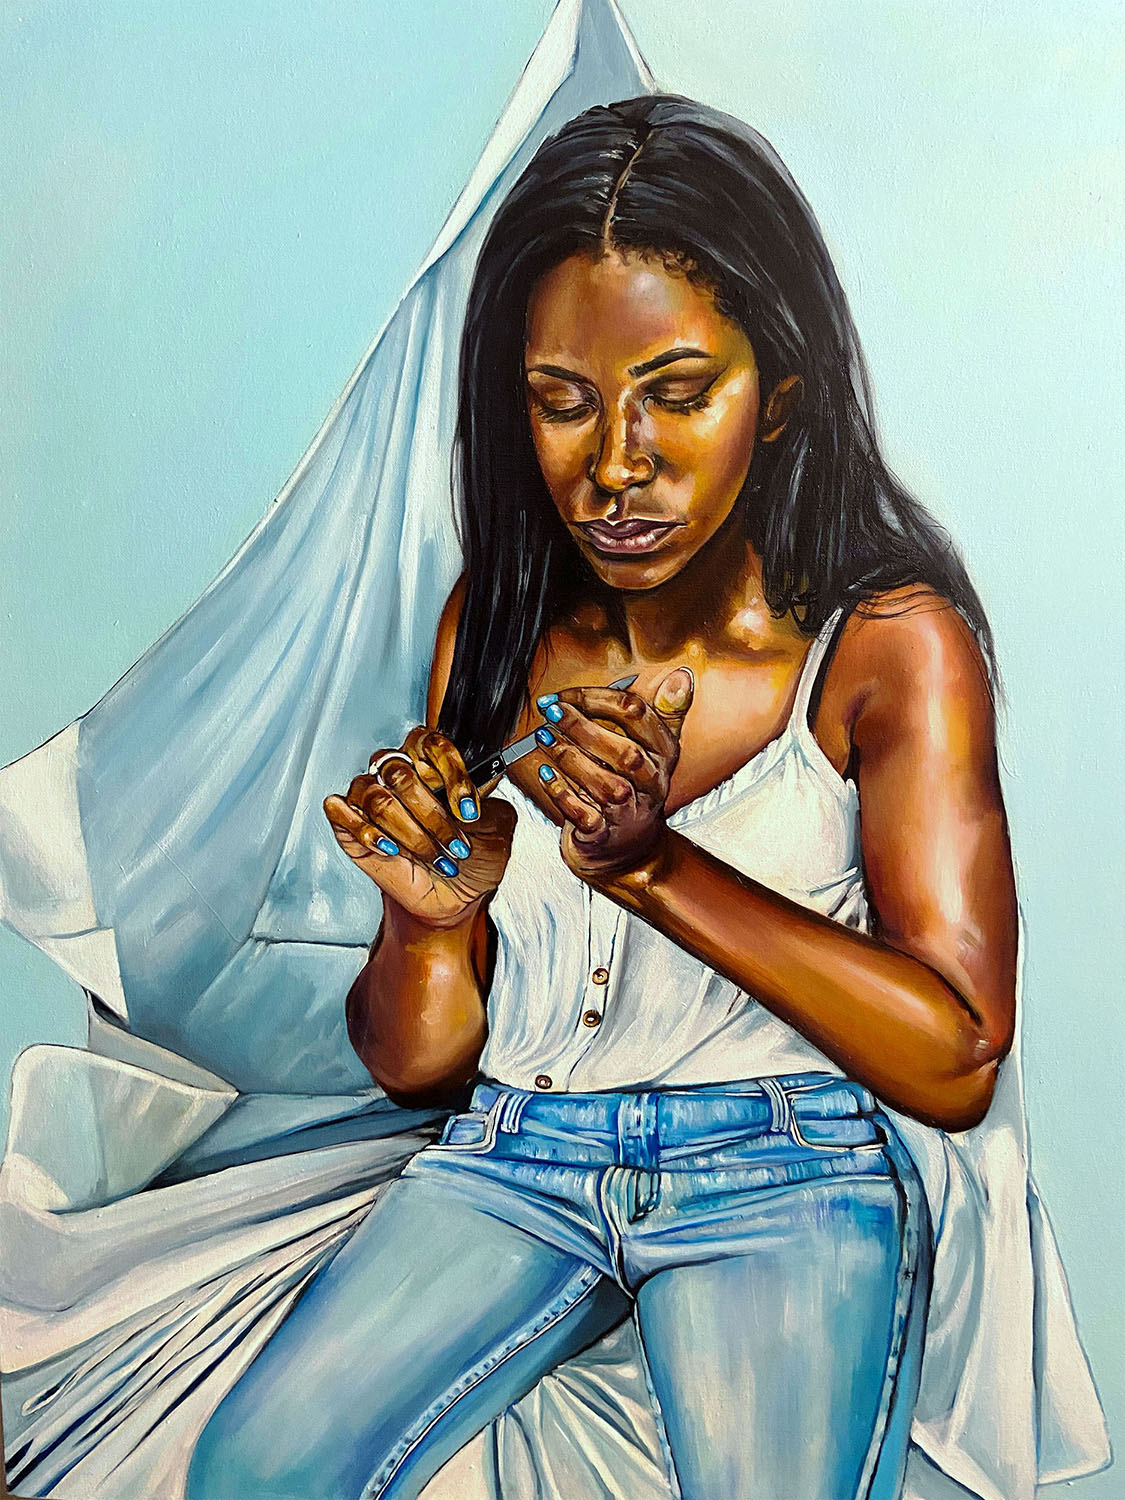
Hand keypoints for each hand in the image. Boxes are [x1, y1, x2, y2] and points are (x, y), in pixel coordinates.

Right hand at [323, 726, 516, 929]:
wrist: (456, 898)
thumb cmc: (473, 859)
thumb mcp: (499, 831)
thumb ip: (490, 808)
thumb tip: (467, 804)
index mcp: (433, 765)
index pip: (431, 743)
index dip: (451, 773)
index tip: (469, 810)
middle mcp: (399, 775)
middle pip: (401, 773)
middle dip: (433, 816)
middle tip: (455, 844)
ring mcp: (372, 798)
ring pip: (377, 798)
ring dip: (410, 834)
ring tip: (431, 855)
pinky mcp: (349, 824)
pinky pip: (341, 811)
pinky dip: (367, 832)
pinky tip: (390, 849)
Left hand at [529, 668, 693, 882]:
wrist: (628, 846)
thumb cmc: (635, 785)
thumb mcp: (654, 749)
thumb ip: (664, 712)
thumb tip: (682, 676)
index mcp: (664, 753)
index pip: (638, 716)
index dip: (599, 699)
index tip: (565, 695)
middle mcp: (652, 782)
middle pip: (626, 754)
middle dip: (585, 728)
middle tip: (552, 712)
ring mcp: (630, 811)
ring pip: (605, 785)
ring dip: (570, 758)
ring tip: (544, 737)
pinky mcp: (606, 833)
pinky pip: (586, 815)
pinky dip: (563, 794)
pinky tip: (546, 774)